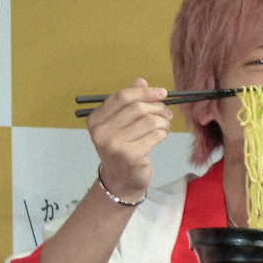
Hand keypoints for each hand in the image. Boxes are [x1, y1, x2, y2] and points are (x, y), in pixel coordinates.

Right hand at [87, 77, 172, 200]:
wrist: (120, 181)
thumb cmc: (122, 149)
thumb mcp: (120, 124)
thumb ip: (129, 102)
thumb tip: (141, 81)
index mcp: (96, 120)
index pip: (122, 97)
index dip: (144, 92)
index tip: (162, 93)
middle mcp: (101, 132)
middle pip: (137, 108)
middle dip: (157, 108)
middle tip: (167, 113)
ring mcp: (114, 145)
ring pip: (149, 121)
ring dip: (162, 122)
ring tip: (164, 126)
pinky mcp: (130, 156)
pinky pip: (155, 135)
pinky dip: (162, 133)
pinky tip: (161, 137)